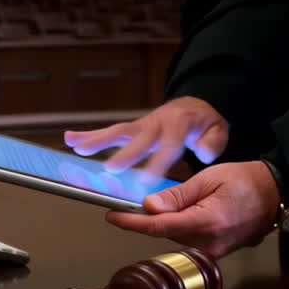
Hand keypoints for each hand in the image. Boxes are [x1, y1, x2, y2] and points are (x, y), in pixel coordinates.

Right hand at [63, 97, 228, 179]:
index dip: (156, 162)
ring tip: (76, 148)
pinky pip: (109, 132)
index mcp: (178, 125)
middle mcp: (155, 123)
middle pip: (138, 138)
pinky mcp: (131, 129)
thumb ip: (213, 142)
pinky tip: (70, 139)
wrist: (193, 108)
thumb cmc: (203, 124)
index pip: (167, 145)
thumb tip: (202, 151)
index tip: (146, 180)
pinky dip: (88, 135)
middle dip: (124, 154)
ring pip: (117, 132)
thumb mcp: (218, 130)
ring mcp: (141, 125)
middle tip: (110, 169)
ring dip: (96, 140)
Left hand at [106, 161, 280, 257]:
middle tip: (140, 200)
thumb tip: (149, 206)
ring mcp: (213, 252)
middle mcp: (209, 244)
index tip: (112, 216)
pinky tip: (187, 212)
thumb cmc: (246, 181)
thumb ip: (177, 195)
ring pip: (174, 237)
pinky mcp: (215, 254)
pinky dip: (180, 226)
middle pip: (163, 232)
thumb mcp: (208, 178)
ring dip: (167, 221)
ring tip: (183, 201)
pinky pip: (187, 240)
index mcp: (207, 223)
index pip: (158, 226)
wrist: (275, 194)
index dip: (132, 222)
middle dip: (149, 217)